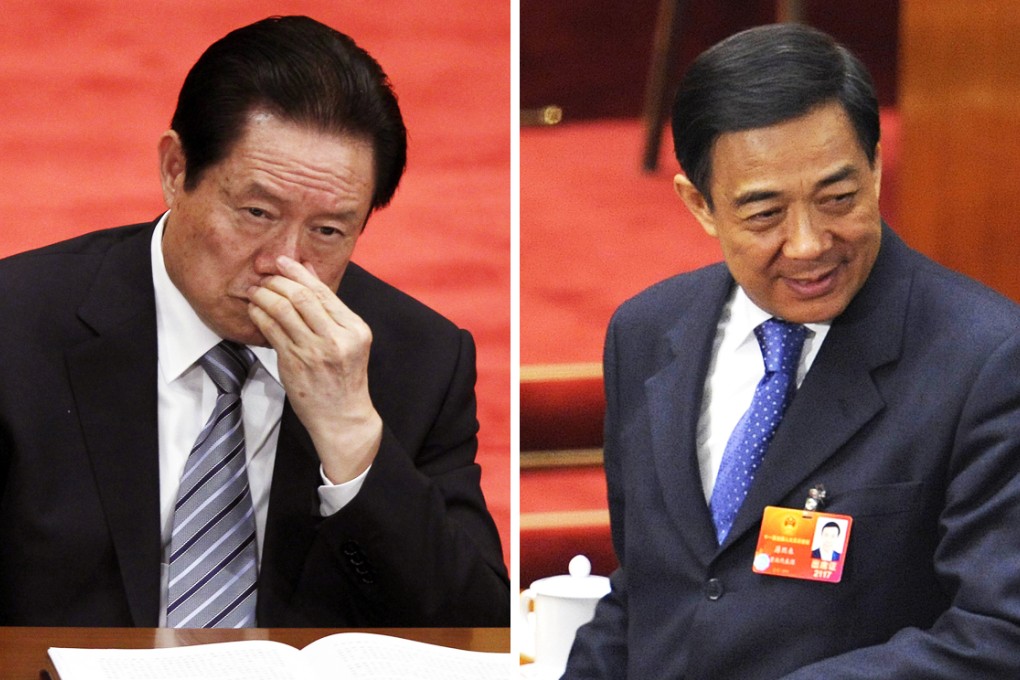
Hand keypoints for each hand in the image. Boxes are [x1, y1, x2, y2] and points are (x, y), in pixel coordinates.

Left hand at [247, 255, 381, 482]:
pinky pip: (272, 331)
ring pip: (283, 310)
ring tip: (255, 290)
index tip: (283, 261)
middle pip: (302, 296)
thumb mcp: (349, 341)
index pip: (324, 292)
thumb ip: (330, 310)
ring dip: (264, 295)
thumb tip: (309, 275)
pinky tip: (255, 310)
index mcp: (355, 328)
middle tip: (264, 275)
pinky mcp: (295, 363)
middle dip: (278, 281)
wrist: (343, 417)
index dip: (299, 273)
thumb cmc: (344, 378)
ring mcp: (315, 351)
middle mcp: (337, 338)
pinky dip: (260, 315)